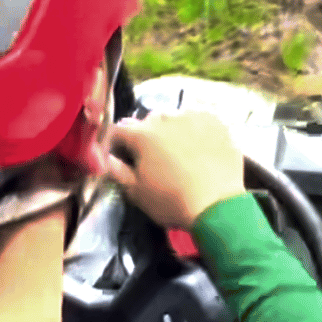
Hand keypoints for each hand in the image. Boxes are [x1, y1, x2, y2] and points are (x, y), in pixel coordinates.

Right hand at [102, 111, 246, 229]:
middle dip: (146, 134)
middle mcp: (167, 118)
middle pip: (149, 121)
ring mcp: (194, 117)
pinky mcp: (216, 122)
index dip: (117, 143)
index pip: (119, 130)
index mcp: (143, 135)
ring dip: (172, 129)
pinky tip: (199, 145)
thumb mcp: (137, 192)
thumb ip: (117, 171)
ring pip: (175, 117)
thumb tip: (105, 158)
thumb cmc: (171, 202)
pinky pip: (199, 119)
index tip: (121, 155)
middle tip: (154, 156)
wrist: (216, 205)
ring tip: (179, 150)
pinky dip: (195, 129)